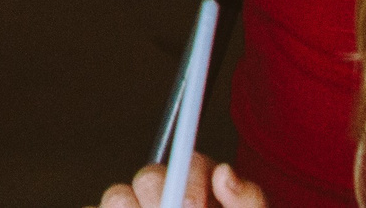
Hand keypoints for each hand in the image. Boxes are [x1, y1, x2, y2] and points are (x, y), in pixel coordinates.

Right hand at [98, 157, 263, 207]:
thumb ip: (247, 201)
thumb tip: (224, 172)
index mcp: (202, 186)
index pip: (190, 162)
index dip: (190, 178)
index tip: (194, 206)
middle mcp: (167, 193)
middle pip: (149, 177)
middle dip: (159, 197)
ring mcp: (136, 207)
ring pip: (118, 196)